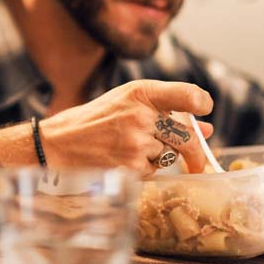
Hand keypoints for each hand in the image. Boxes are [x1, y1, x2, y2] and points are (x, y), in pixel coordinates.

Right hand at [38, 80, 214, 174]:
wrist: (56, 145)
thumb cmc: (91, 122)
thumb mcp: (124, 103)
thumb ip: (165, 111)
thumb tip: (208, 129)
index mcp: (140, 92)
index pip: (188, 94)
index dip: (202, 104)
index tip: (204, 113)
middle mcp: (141, 115)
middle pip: (188, 135)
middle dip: (195, 151)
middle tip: (196, 161)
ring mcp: (136, 142)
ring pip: (170, 155)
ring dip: (160, 157)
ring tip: (129, 150)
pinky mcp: (131, 167)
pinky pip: (153, 171)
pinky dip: (144, 169)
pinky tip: (121, 161)